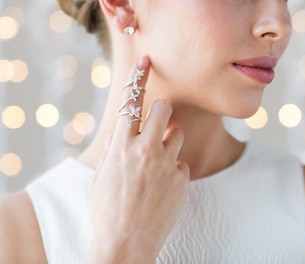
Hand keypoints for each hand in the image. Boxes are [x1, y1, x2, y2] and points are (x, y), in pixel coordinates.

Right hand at [87, 56, 189, 262]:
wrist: (126, 243)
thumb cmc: (107, 210)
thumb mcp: (101, 178)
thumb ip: (112, 152)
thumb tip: (119, 135)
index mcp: (121, 146)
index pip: (131, 102)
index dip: (140, 78)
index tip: (147, 60)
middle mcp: (146, 150)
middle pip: (164, 110)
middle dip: (161, 112)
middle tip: (157, 124)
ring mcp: (167, 164)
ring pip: (177, 135)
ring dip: (169, 143)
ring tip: (155, 167)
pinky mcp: (182, 178)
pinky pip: (181, 164)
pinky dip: (174, 171)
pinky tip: (162, 189)